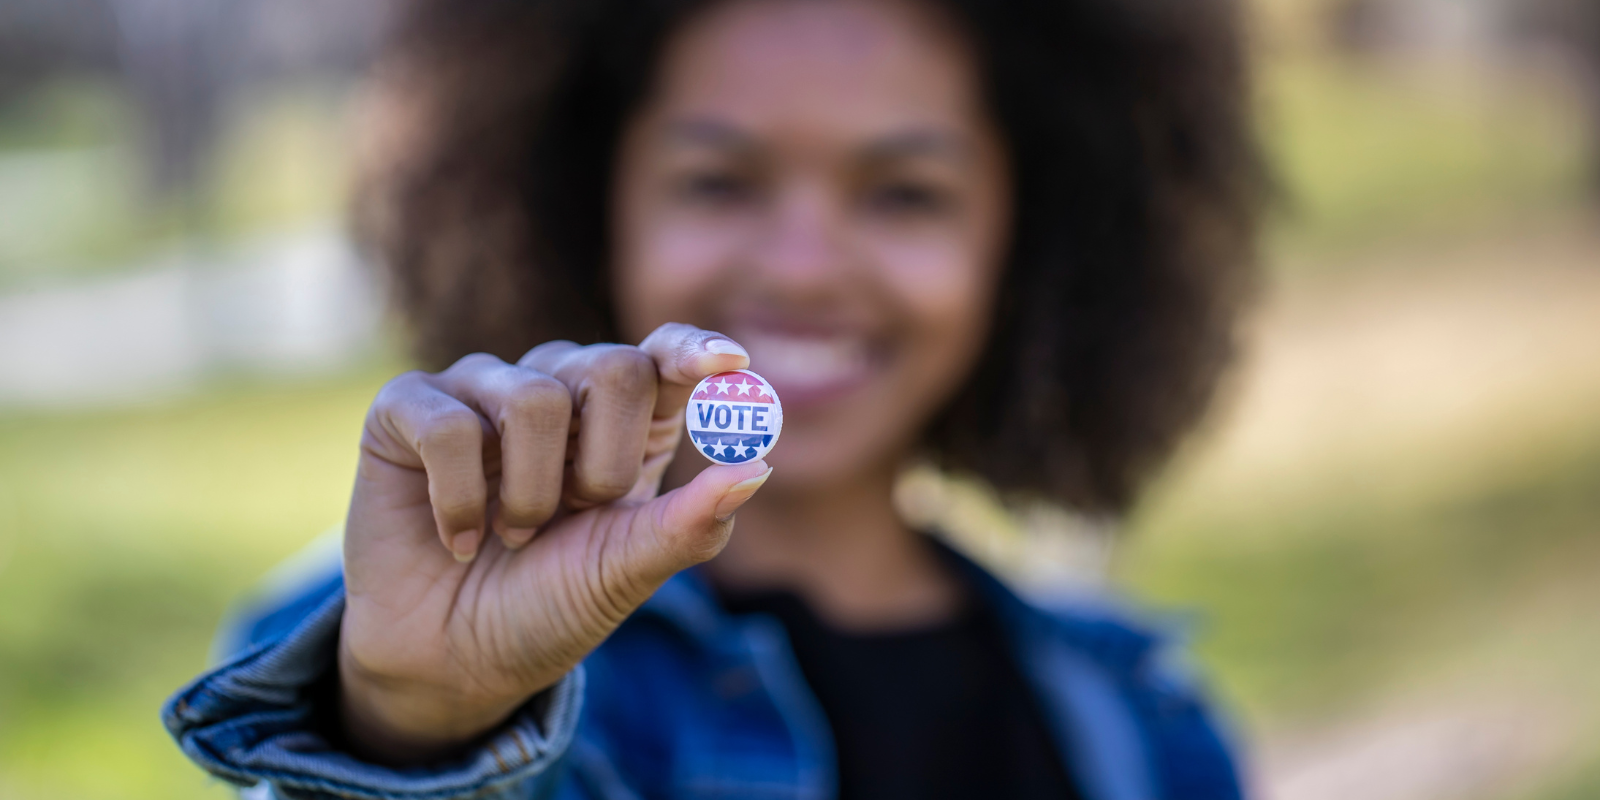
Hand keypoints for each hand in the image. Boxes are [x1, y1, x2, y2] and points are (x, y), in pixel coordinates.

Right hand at [337, 323, 768, 762]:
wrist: (453, 662)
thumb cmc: (549, 606)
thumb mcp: (628, 570)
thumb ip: (691, 522)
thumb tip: (758, 466)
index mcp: (623, 421)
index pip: (663, 354)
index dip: (693, 350)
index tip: (728, 363)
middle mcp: (557, 388)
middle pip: (612, 366)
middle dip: (604, 462)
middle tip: (575, 515)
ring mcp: (480, 390)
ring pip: (532, 398)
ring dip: (530, 496)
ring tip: (513, 537)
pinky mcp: (408, 409)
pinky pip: (450, 424)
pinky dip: (462, 500)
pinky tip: (460, 537)